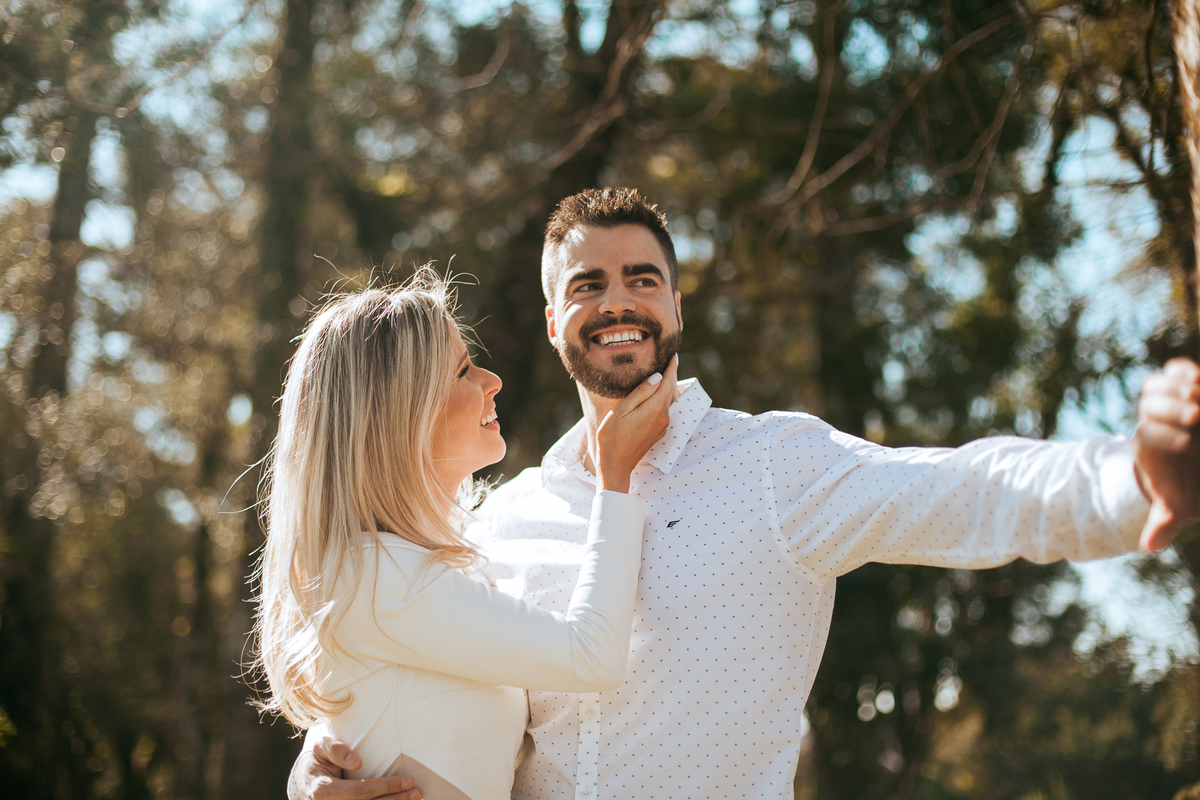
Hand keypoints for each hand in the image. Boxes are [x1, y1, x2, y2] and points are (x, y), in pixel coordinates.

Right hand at [287, 736, 421, 799]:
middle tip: (417, 792)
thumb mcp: (320, 747)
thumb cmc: (317, 759)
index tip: (408, 781)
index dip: (385, 787)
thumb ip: (335, 750)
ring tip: (414, 798)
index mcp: (323, 790)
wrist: (304, 779)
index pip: (360, 792)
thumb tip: (357, 762)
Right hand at [595, 356, 678, 492]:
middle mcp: (663, 417)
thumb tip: (657, 377)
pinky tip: (656, 395)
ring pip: (668, 401)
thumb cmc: (612, 437)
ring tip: (664, 374)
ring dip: (667, 387)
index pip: (667, 382)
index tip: (674, 355)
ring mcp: (662, 426)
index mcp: (655, 409)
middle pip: (670, 391)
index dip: (671, 368)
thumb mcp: (621, 410)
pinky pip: (664, 410)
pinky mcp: (658, 432)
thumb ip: (640, 392)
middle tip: (670, 360)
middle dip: (670, 375)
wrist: (615, 464)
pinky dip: (663, 399)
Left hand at [1132, 357, 1199, 551]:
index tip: (1186, 446)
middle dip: (1170, 409)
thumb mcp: (1175, 507)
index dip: (1162, 437)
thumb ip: (1163, 521)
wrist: (1187, 462)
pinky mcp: (1183, 386)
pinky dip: (1183, 371)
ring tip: (1198, 393)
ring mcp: (1166, 401)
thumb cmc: (1184, 487)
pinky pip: (1177, 370)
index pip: (1146, 436)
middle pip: (1149, 405)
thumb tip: (1148, 547)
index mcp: (1147, 447)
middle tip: (1195, 416)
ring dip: (1177, 386)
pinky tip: (1198, 382)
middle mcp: (1152, 421)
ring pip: (1158, 384)